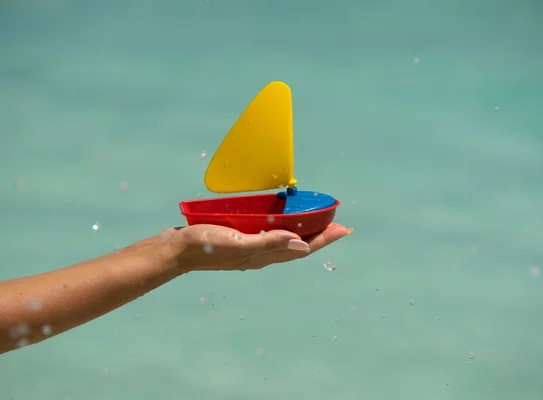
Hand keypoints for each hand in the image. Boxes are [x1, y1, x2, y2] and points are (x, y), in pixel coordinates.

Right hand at [166, 223, 351, 271]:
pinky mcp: (240, 238)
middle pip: (299, 244)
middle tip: (338, 223)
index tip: (344, 229)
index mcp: (264, 256)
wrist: (176, 250)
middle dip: (320, 234)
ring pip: (285, 239)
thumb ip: (270, 242)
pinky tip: (281, 218)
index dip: (325, 239)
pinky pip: (269, 233)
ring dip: (304, 230)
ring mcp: (250, 247)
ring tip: (317, 220)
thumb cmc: (206, 245)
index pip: (303, 248)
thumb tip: (303, 245)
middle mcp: (261, 254)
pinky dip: (283, 226)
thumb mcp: (239, 242)